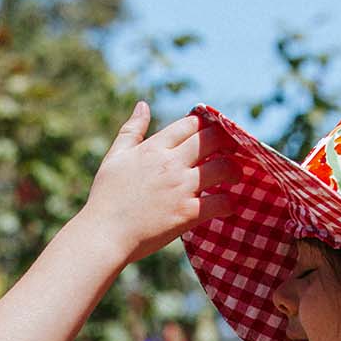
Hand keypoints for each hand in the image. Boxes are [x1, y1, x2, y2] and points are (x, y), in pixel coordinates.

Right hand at [82, 102, 236, 265]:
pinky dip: (229, 204)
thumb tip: (143, 105)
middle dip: (227, 142)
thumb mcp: (115, 157)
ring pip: (222, 168)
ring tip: (236, 176)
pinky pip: (219, 203)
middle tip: (233, 150)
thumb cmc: (105, 198)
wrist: (104, 235)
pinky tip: (229, 207)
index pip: (190, 124)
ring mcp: (181, 188)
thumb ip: (131, 130)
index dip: (206, 124)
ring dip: (234, 170)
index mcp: (154, 147)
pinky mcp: (186, 213)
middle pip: (211, 140)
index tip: (213, 131)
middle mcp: (171, 163)